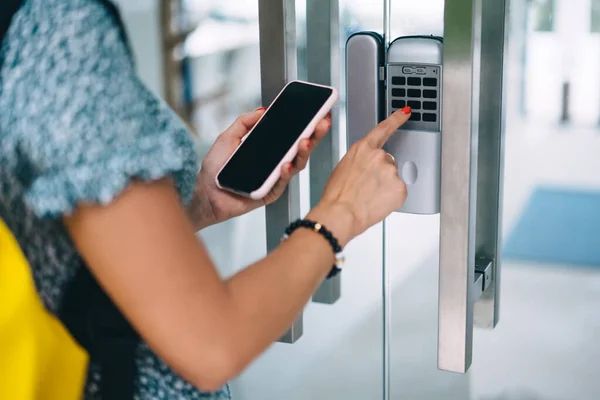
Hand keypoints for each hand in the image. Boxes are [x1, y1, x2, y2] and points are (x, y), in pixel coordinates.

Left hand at [190, 108, 331, 228]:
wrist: (204, 193)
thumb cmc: (215, 169)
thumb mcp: (228, 138)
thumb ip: (244, 123)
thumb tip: (263, 110)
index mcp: (269, 149)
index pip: (292, 136)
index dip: (306, 125)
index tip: (318, 113)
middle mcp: (275, 163)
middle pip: (300, 148)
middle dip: (313, 135)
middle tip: (321, 123)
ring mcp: (274, 179)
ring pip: (296, 165)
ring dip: (302, 153)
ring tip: (305, 141)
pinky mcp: (269, 193)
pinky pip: (281, 183)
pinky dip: (285, 173)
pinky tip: (286, 165)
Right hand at [307, 107, 411, 246]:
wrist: (340, 214)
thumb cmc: (336, 196)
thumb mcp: (343, 170)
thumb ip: (360, 162)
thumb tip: (367, 170)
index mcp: (362, 149)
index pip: (383, 129)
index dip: (396, 119)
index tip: (405, 113)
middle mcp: (378, 156)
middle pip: (387, 161)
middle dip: (380, 173)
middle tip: (366, 188)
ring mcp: (390, 171)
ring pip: (392, 178)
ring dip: (384, 187)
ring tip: (368, 197)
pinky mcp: (399, 187)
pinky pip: (398, 192)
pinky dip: (390, 199)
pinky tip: (377, 203)